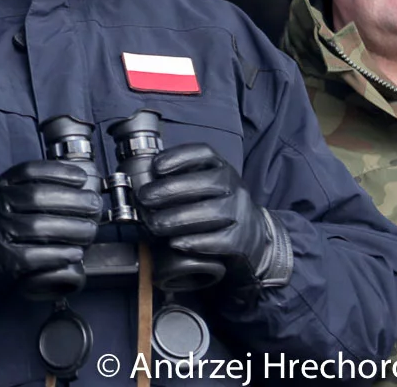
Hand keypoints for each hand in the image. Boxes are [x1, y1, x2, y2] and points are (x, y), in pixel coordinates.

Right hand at [0, 160, 101, 307]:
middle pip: (40, 197)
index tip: (81, 178)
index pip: (30, 172)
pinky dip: (60, 253)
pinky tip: (74, 253)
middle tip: (94, 206)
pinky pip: (38, 256)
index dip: (59, 172)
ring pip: (42, 227)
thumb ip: (22, 189)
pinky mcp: (4, 261)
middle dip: (74, 201)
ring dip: (73, 229)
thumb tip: (70, 186)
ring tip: (90, 231)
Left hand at [135, 144, 292, 289]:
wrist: (254, 236)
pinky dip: (195, 242)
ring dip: (177, 219)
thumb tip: (142, 181)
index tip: (155, 166)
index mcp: (221, 167)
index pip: (204, 153)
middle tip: (145, 199)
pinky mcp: (241, 239)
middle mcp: (234, 186)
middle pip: (205, 183)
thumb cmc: (217, 206)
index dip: (178, 157)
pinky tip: (176, 243)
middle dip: (169, 190)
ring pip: (211, 212)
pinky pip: (219, 240)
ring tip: (154, 224)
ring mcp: (240, 212)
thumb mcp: (204, 184)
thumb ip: (179, 178)